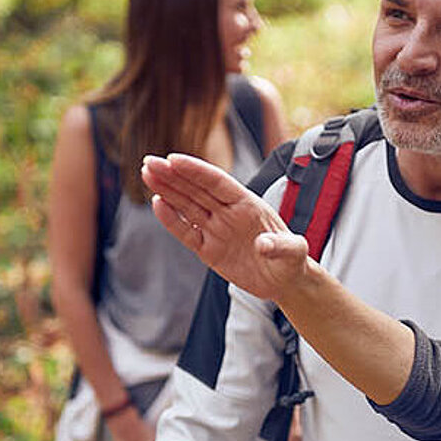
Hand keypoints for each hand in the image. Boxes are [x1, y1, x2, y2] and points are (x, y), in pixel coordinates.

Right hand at [142, 153, 312, 303]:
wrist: (284, 280)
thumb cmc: (291, 260)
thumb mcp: (294, 252)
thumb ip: (281, 246)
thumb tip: (262, 245)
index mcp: (248, 204)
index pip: (217, 182)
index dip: (195, 170)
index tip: (174, 159)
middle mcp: (228, 212)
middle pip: (196, 189)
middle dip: (173, 175)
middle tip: (149, 162)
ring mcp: (216, 229)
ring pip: (187, 205)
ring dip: (167, 190)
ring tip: (146, 173)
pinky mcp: (208, 249)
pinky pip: (187, 232)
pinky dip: (172, 220)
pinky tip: (157, 204)